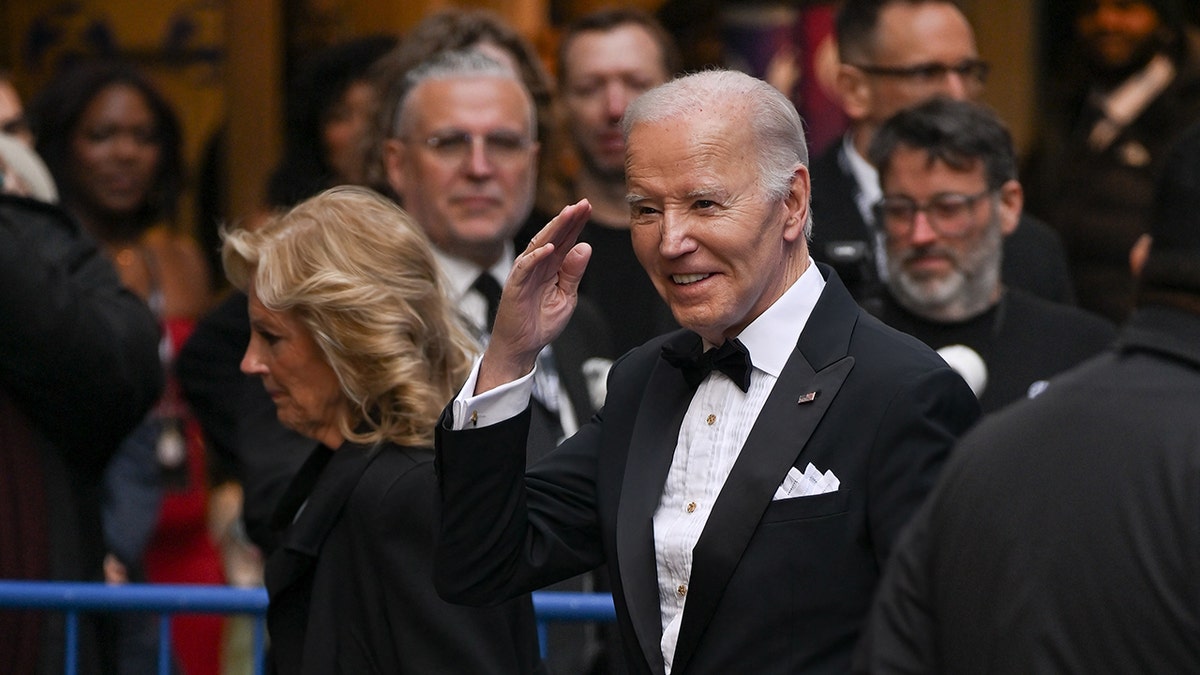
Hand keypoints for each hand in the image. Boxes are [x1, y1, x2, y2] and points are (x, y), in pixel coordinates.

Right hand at [477, 199, 591, 392]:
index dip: (577, 223)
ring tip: (569, 214)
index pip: (566, 240)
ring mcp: (525, 273)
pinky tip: (550, 247)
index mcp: (552, 267)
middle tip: (583, 203)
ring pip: (539, 245)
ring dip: (554, 229)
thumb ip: (574, 273)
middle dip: (568, 219)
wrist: (522, 346)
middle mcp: (538, 265)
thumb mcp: (566, 297)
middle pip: (554, 237)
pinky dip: (536, 257)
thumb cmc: (541, 322)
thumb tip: (585, 247)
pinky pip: (525, 267)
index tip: (589, 207)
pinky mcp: (515, 285)